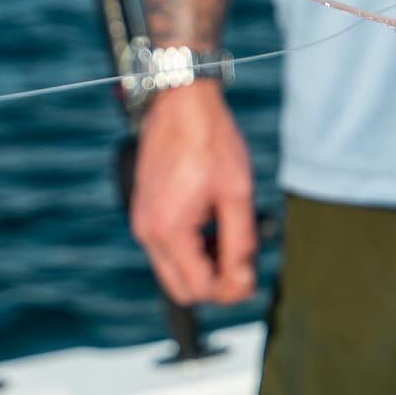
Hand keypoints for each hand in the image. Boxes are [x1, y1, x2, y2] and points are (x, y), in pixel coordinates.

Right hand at [130, 84, 257, 305]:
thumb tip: (243, 281)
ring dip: (205, 267)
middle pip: (182, 290)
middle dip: (216, 285)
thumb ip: (241, 244)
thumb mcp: (238, 195)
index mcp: (169, 231)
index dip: (231, 290)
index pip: (200, 289)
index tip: (253, 274)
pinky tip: (214, 225)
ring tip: (231, 237)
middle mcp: (147, 233)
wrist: (181, 104)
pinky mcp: (145, 213)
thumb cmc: (211, 143)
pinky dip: (192, 250)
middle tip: (244, 263)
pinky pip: (167, 250)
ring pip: (174, 272)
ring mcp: (142, 223)